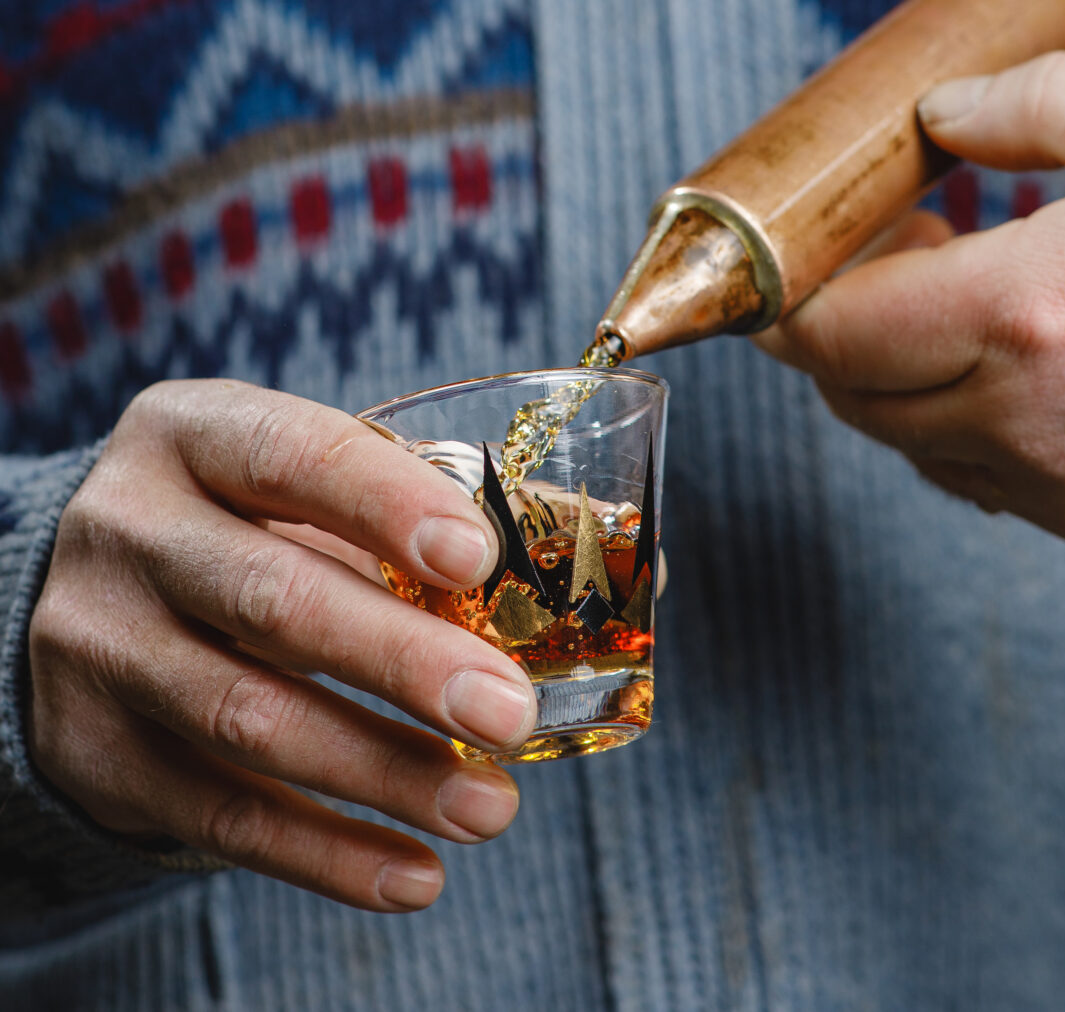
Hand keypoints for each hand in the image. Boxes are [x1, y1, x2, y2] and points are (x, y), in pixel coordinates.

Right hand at [28, 380, 536, 910]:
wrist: (98, 601)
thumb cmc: (244, 527)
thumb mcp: (294, 491)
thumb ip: (396, 520)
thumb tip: (564, 585)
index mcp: (193, 436)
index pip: (291, 455)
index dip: (386, 503)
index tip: (478, 558)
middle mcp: (130, 531)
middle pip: (273, 600)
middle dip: (403, 662)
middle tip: (509, 714)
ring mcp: (100, 645)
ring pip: (250, 719)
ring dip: (383, 773)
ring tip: (489, 808)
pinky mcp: (98, 751)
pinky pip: (219, 816)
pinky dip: (327, 854)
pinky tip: (416, 873)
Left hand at [752, 51, 1064, 545]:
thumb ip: (1054, 108)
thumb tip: (948, 115)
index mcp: (1032, 316)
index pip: (824, 332)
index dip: (784, 298)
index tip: (790, 256)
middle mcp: (1023, 420)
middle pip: (847, 390)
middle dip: (836, 323)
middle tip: (887, 244)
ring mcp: (1053, 484)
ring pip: (901, 436)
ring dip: (894, 367)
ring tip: (952, 284)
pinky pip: (968, 470)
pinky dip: (951, 414)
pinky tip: (1009, 351)